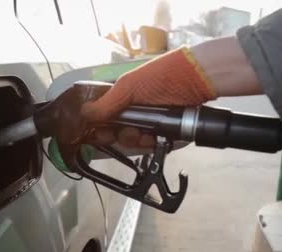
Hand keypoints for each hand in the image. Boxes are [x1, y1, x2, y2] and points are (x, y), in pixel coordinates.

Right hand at [81, 37, 262, 147]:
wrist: (199, 78)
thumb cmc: (161, 76)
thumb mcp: (129, 86)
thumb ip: (106, 103)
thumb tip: (83, 113)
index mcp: (122, 97)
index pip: (103, 118)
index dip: (100, 128)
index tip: (100, 135)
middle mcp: (134, 110)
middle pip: (117, 134)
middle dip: (120, 137)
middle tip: (127, 133)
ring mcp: (150, 122)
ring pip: (133, 142)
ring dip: (136, 142)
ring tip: (144, 135)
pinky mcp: (165, 132)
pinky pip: (152, 145)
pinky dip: (151, 144)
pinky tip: (155, 139)